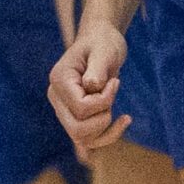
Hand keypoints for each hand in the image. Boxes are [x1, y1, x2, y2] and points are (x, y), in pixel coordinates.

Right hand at [49, 19, 131, 153]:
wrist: (101, 43)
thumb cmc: (103, 44)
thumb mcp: (104, 51)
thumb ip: (97, 68)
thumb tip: (92, 86)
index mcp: (59, 80)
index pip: (80, 107)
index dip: (103, 101)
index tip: (114, 83)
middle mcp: (57, 98)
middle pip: (76, 129)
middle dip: (103, 118)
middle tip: (112, 94)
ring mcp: (64, 110)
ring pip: (81, 138)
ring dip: (106, 127)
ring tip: (115, 103)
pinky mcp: (76, 116)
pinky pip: (88, 140)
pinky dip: (109, 135)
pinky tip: (126, 119)